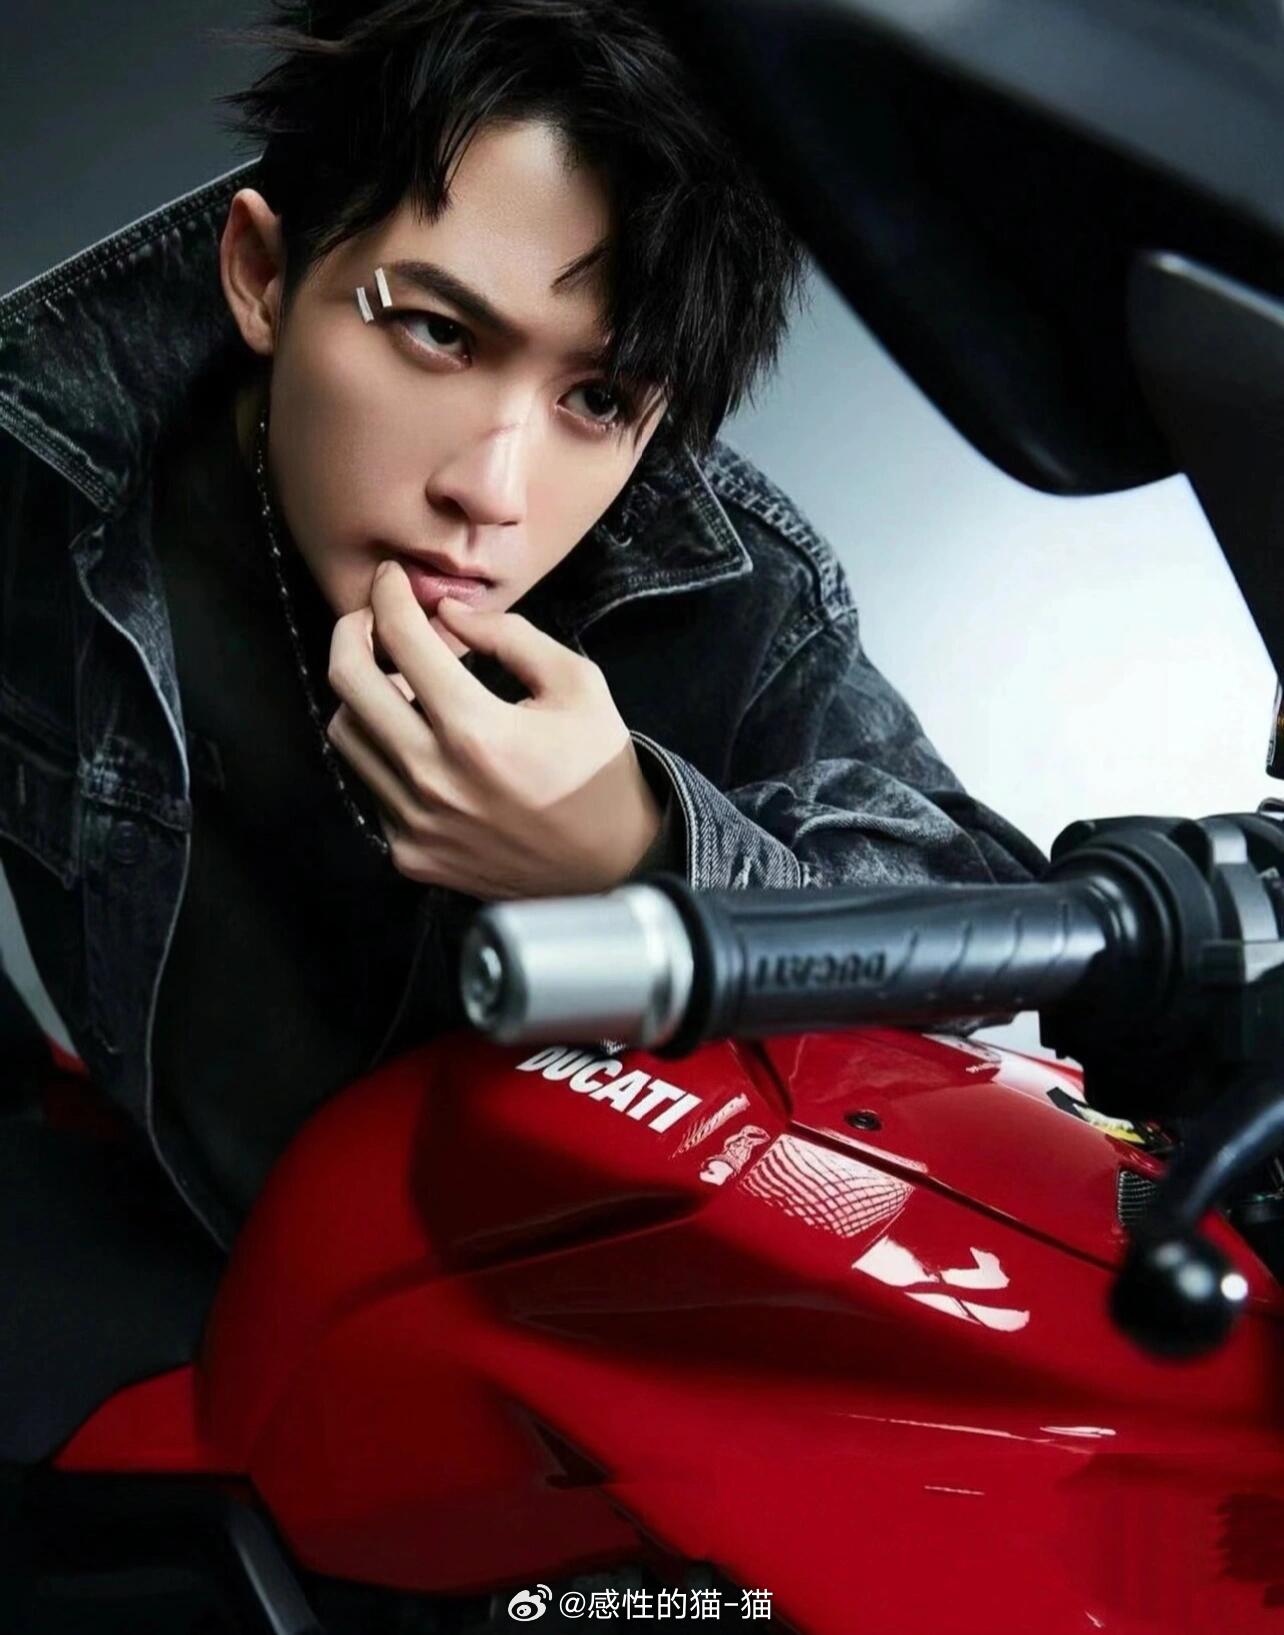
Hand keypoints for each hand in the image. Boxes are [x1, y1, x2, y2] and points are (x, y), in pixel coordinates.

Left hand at [325, 560, 662, 897]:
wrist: (611, 865)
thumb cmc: (598, 769)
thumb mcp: (577, 684)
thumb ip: (510, 636)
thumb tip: (448, 612)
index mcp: (476, 732)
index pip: (403, 640)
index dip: (389, 595)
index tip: (392, 580)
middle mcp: (433, 779)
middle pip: (346, 682)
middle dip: (349, 630)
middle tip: (369, 617)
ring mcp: (414, 823)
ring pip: (346, 734)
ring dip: (361, 695)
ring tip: (396, 681)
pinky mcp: (409, 853)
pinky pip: (370, 784)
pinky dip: (384, 751)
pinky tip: (418, 741)